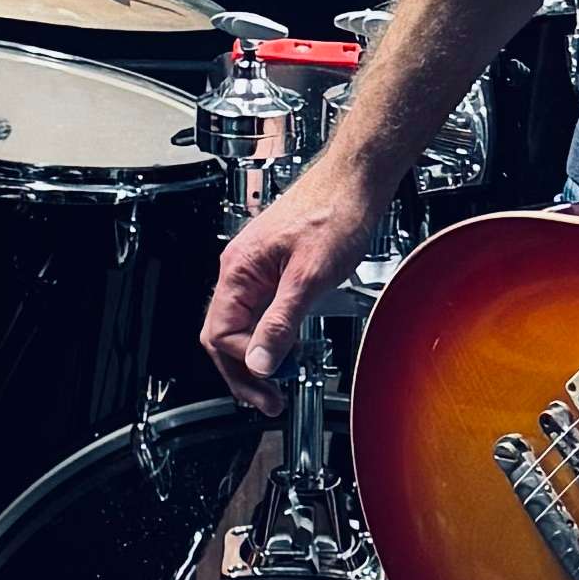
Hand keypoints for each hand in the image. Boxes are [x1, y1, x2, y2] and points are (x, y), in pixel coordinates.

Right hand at [202, 153, 385, 399]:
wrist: (357, 180)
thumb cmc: (335, 211)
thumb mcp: (310, 277)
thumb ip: (281, 323)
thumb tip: (258, 363)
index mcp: (239, 269)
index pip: (221, 335)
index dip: (244, 367)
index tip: (271, 386)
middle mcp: (242, 269)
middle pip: (224, 335)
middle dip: (245, 372)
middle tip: (270, 400)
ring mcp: (257, 269)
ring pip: (243, 325)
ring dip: (258, 356)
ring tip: (281, 381)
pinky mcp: (276, 269)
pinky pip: (262, 311)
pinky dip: (272, 336)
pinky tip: (291, 349)